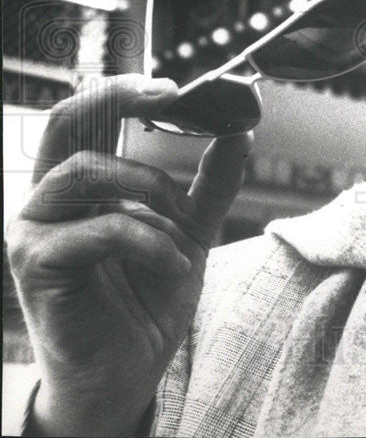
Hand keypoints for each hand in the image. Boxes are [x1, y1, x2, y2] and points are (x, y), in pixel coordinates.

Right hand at [6, 74, 253, 435]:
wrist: (130, 368)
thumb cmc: (147, 296)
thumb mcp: (190, 229)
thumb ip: (210, 181)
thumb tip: (242, 130)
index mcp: (82, 185)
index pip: (88, 118)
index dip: (124, 90)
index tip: (176, 84)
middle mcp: (50, 199)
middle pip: (66, 123)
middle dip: (117, 98)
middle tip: (168, 93)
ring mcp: (36, 231)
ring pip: (84, 171)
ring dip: (148, 188)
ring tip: (181, 222)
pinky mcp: (37, 266)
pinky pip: (99, 231)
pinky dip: (147, 242)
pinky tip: (173, 262)